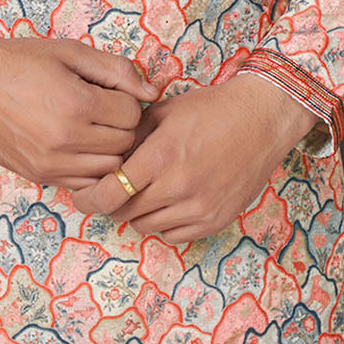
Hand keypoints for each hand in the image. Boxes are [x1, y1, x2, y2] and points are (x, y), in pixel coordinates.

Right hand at [0, 33, 161, 188]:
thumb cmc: (20, 61)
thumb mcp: (69, 52)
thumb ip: (115, 70)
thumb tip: (152, 91)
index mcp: (75, 104)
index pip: (132, 115)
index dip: (127, 101)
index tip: (111, 92)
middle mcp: (65, 140)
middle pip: (124, 145)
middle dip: (121, 126)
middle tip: (104, 109)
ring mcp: (51, 164)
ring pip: (107, 170)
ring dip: (107, 150)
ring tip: (92, 128)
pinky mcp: (39, 176)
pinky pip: (83, 184)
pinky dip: (88, 168)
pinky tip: (76, 146)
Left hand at [69, 72, 317, 243]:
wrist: (261, 120)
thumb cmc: (210, 109)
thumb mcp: (164, 111)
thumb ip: (132, 136)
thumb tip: (105, 156)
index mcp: (160, 156)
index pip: (110, 193)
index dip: (89, 198)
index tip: (82, 196)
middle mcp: (177, 187)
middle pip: (126, 212)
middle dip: (114, 201)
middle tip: (114, 188)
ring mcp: (198, 208)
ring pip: (147, 226)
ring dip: (138, 212)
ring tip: (144, 191)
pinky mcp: (214, 220)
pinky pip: (173, 235)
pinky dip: (163, 222)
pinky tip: (167, 201)